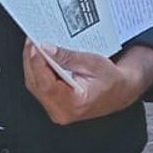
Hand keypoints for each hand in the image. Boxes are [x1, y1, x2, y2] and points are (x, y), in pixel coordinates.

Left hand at [22, 39, 152, 124]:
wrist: (120, 92)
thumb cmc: (111, 80)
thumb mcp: (93, 63)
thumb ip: (69, 57)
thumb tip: (47, 48)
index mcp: (75, 103)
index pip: (47, 84)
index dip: (38, 64)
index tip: (35, 46)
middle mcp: (63, 111)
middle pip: (36, 85)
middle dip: (31, 61)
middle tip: (32, 41)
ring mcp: (56, 111)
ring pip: (34, 86)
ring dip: (32, 65)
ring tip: (34, 46)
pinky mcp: (54, 106)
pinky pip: (39, 88)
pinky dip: (37, 72)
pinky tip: (39, 58)